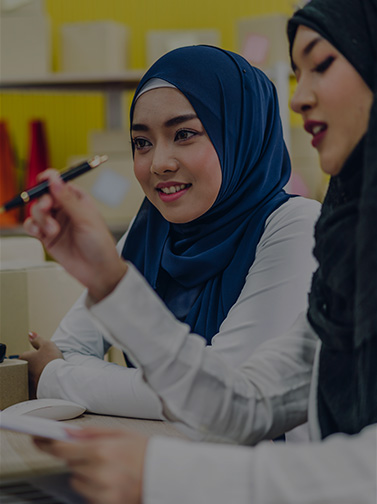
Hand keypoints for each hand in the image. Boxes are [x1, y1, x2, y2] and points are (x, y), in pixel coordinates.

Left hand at [19, 332, 62, 398]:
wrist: (58, 378)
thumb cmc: (51, 360)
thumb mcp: (47, 344)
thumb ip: (37, 339)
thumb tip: (30, 334)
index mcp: (24, 358)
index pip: (26, 355)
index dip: (36, 354)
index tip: (44, 355)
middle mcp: (24, 370)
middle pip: (28, 366)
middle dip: (36, 365)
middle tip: (47, 364)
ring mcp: (28, 381)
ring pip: (33, 376)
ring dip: (39, 374)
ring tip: (50, 372)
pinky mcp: (35, 390)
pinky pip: (37, 386)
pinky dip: (42, 383)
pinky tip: (50, 381)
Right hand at [23, 170, 127, 301]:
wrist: (98, 271)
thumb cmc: (100, 245)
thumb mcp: (86, 219)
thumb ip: (68, 199)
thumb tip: (55, 180)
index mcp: (78, 200)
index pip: (60, 183)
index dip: (50, 179)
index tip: (43, 179)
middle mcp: (65, 209)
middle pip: (44, 196)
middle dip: (43, 201)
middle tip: (47, 208)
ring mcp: (55, 222)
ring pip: (37, 211)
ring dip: (41, 218)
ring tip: (53, 230)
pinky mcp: (47, 237)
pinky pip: (32, 226)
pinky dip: (32, 227)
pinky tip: (40, 232)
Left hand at [34, 427, 147, 503]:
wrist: (168, 476)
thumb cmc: (147, 453)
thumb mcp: (122, 433)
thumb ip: (93, 432)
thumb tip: (69, 431)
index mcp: (103, 451)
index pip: (64, 449)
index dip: (48, 443)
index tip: (38, 439)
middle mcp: (99, 473)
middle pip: (70, 465)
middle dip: (79, 457)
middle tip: (99, 453)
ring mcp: (102, 493)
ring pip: (77, 481)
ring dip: (86, 474)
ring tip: (110, 468)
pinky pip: (88, 495)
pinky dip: (94, 487)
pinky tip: (112, 480)